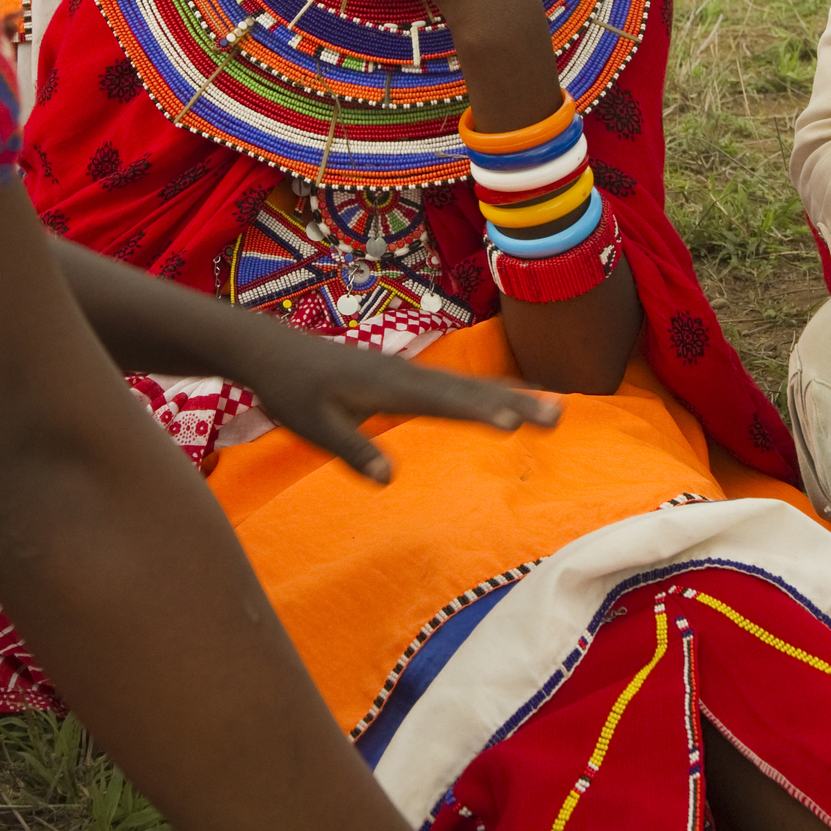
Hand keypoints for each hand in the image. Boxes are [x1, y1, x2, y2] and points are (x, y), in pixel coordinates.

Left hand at [240, 332, 559, 484]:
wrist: (270, 350)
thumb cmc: (290, 390)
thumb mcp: (314, 427)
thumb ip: (353, 451)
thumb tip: (390, 480)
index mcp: (391, 387)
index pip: (446, 403)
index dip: (483, 413)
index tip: (518, 424)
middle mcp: (408, 375)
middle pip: (472, 390)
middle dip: (517, 402)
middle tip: (560, 416)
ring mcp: (408, 372)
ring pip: (469, 385)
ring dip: (510, 395)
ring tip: (551, 406)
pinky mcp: (403, 376)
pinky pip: (455, 385)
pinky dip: (486, 391)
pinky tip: (501, 398)